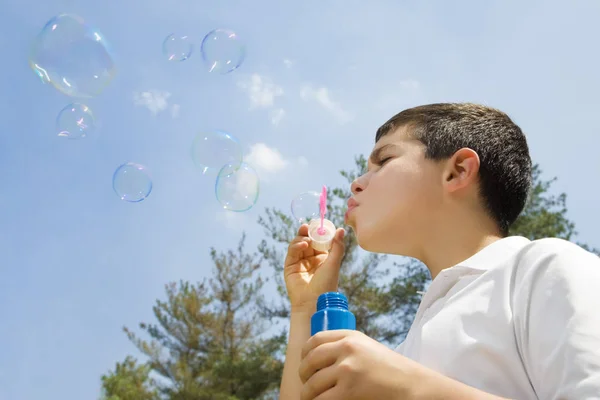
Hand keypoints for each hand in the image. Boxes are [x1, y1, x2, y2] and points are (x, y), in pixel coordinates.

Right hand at [284, 224, 345, 310]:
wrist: (313, 302)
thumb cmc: (326, 285)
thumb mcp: (334, 263)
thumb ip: (337, 246)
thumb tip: (341, 229)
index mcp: (323, 258)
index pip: (320, 240)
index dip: (319, 232)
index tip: (320, 224)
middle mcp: (311, 259)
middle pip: (308, 239)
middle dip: (308, 232)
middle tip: (309, 225)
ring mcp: (300, 262)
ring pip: (298, 243)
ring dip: (302, 237)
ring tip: (307, 238)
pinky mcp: (290, 266)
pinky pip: (292, 251)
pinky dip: (297, 245)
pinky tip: (303, 244)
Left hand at [298, 330, 418, 399]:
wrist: (412, 387)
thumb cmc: (391, 372)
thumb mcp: (367, 349)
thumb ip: (345, 348)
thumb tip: (315, 359)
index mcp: (351, 336)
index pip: (315, 340)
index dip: (304, 354)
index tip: (304, 364)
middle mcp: (347, 349)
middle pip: (309, 361)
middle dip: (304, 377)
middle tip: (306, 386)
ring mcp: (347, 370)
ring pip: (312, 385)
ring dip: (308, 395)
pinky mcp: (348, 391)